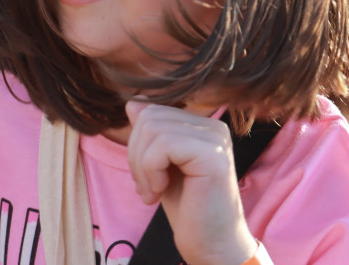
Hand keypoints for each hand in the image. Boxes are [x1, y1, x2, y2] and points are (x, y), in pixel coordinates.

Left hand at [125, 101, 255, 264]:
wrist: (211, 245)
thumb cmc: (188, 209)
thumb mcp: (161, 166)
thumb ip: (151, 134)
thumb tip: (133, 102)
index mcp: (203, 125)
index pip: (152, 111)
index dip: (137, 143)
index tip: (145, 176)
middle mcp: (213, 126)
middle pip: (149, 117)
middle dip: (135, 154)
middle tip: (145, 187)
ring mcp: (215, 139)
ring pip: (152, 129)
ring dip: (141, 166)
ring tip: (152, 192)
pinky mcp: (212, 156)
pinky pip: (163, 145)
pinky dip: (151, 171)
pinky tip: (160, 191)